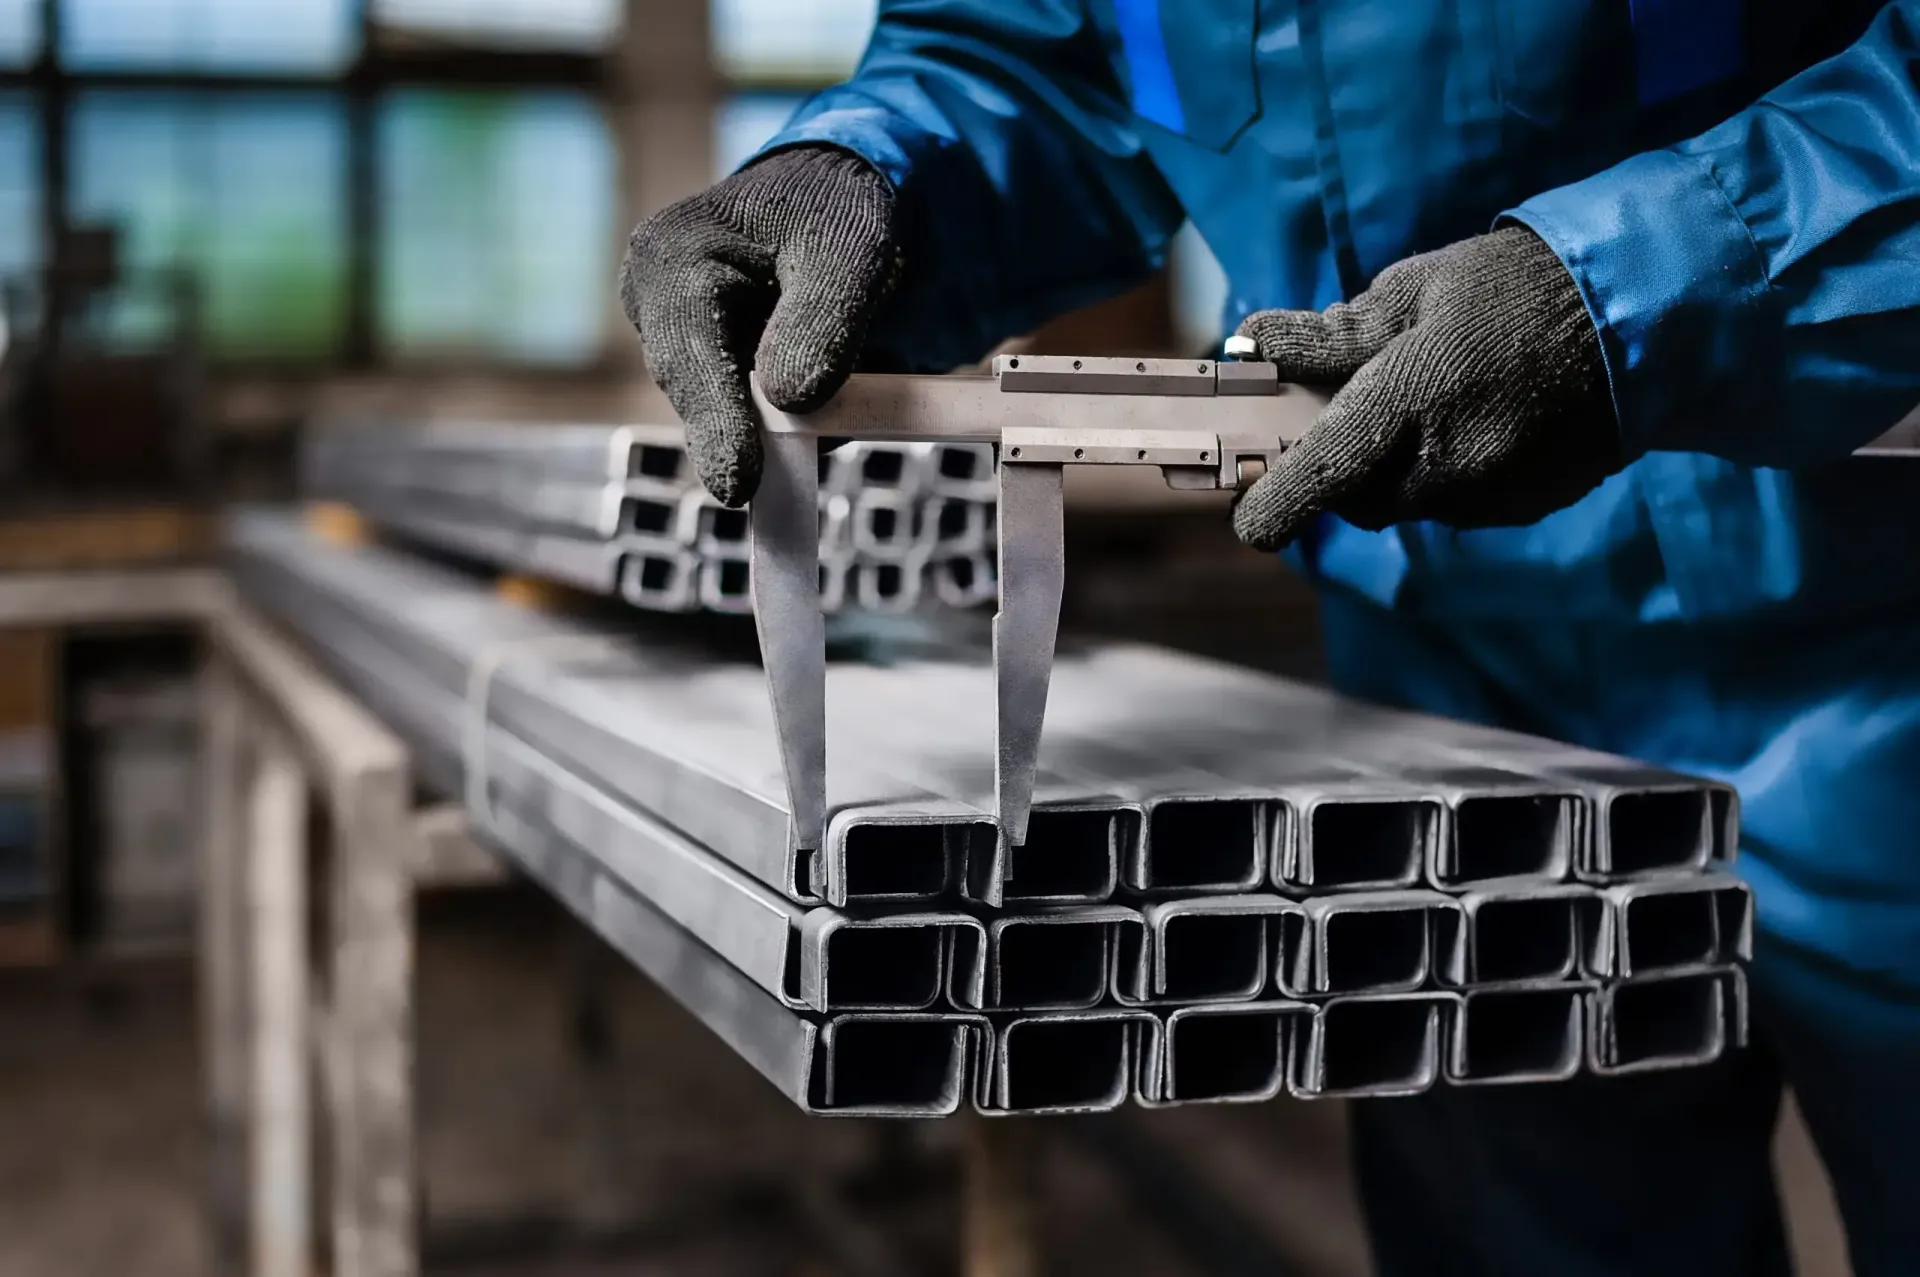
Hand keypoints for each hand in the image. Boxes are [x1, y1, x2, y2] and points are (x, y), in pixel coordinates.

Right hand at [621, 146, 899, 505]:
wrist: (838, 203)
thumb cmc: (838, 212)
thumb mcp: (850, 249)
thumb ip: (822, 318)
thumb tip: (790, 401)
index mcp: (669, 259)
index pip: (686, 354)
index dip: (716, 422)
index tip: (739, 485)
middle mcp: (656, 305)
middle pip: (699, 393)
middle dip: (747, 434)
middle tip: (779, 494)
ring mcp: (680, 344)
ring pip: (731, 413)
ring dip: (785, 422)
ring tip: (842, 387)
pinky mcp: (712, 373)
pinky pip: (754, 416)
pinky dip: (796, 417)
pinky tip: (834, 386)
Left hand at [1230, 226, 1626, 551]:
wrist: (1642, 313)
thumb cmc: (1514, 287)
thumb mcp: (1414, 290)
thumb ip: (1330, 334)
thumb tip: (1253, 344)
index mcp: (1412, 401)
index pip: (1323, 474)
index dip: (1277, 505)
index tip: (1250, 522)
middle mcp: (1449, 464)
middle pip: (1359, 497)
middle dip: (1345, 467)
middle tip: (1356, 412)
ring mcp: (1492, 494)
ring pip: (1408, 504)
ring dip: (1398, 468)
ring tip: (1433, 401)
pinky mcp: (1524, 507)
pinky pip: (1457, 505)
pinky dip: (1447, 475)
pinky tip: (1478, 420)